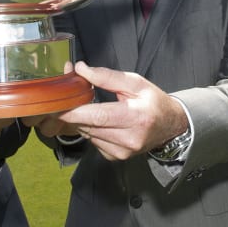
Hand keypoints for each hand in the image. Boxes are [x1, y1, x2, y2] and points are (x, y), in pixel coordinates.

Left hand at [51, 62, 187, 160]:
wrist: (170, 126)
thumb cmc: (153, 101)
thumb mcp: (135, 82)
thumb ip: (107, 76)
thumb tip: (80, 69)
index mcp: (135, 117)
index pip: (98, 116)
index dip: (74, 111)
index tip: (57, 104)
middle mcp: (129, 139)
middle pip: (89, 126)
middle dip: (72, 112)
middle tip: (62, 97)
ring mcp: (122, 152)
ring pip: (87, 134)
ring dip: (79, 120)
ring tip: (82, 105)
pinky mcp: (115, 157)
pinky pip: (92, 141)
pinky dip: (89, 129)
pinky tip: (96, 120)